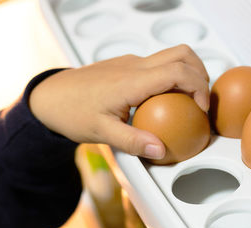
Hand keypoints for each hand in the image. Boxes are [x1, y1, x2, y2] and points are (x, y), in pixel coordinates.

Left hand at [29, 44, 209, 159]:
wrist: (50, 97)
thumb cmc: (71, 112)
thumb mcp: (102, 132)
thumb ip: (133, 142)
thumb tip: (161, 150)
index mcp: (132, 80)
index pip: (178, 71)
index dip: (199, 87)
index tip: (201, 109)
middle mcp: (134, 65)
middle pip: (182, 54)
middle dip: (201, 74)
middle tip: (201, 101)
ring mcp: (130, 62)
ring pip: (171, 55)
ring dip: (187, 73)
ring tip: (187, 101)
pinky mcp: (126, 65)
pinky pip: (157, 64)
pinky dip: (171, 76)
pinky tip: (164, 100)